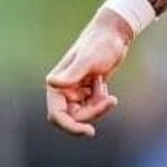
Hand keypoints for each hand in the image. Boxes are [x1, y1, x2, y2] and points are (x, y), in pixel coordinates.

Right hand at [45, 8, 133, 136]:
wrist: (114, 35)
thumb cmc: (100, 43)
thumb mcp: (88, 59)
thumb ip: (72, 73)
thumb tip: (52, 83)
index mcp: (56, 84)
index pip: (57, 115)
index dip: (70, 127)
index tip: (89, 131)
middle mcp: (63, 90)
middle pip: (74, 118)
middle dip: (92, 113)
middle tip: (111, 100)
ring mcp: (75, 92)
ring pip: (85, 114)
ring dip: (99, 106)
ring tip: (108, 89)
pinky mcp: (87, 92)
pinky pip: (93, 107)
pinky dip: (102, 101)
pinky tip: (104, 83)